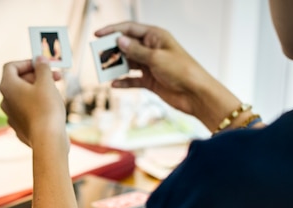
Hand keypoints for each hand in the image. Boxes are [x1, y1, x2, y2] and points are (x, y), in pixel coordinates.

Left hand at [0, 57, 66, 152]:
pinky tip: (51, 107)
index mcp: (7, 87)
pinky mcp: (20, 126)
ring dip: (39, 89)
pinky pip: (27, 110)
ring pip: (24, 96)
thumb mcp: (46, 82)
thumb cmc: (46, 109)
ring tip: (56, 90)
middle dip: (37, 76)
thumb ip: (42, 68)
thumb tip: (39, 59)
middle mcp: (5, 101)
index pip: (11, 66)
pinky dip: (37, 104)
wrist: (47, 140)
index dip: (27, 62)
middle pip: (18, 81)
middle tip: (56, 76)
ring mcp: (11, 115)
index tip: (42, 64)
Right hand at [96, 22, 240, 130]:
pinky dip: (123, 82)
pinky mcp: (149, 80)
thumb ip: (136, 50)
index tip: (97, 34)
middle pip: (127, 46)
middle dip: (112, 50)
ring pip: (128, 63)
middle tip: (98, 55)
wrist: (195, 93)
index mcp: (156, 37)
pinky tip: (114, 84)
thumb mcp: (156, 58)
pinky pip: (132, 80)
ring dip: (116, 67)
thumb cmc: (182, 70)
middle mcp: (152, 49)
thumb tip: (119, 40)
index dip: (113, 30)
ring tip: (104, 70)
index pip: (130, 29)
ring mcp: (150, 65)